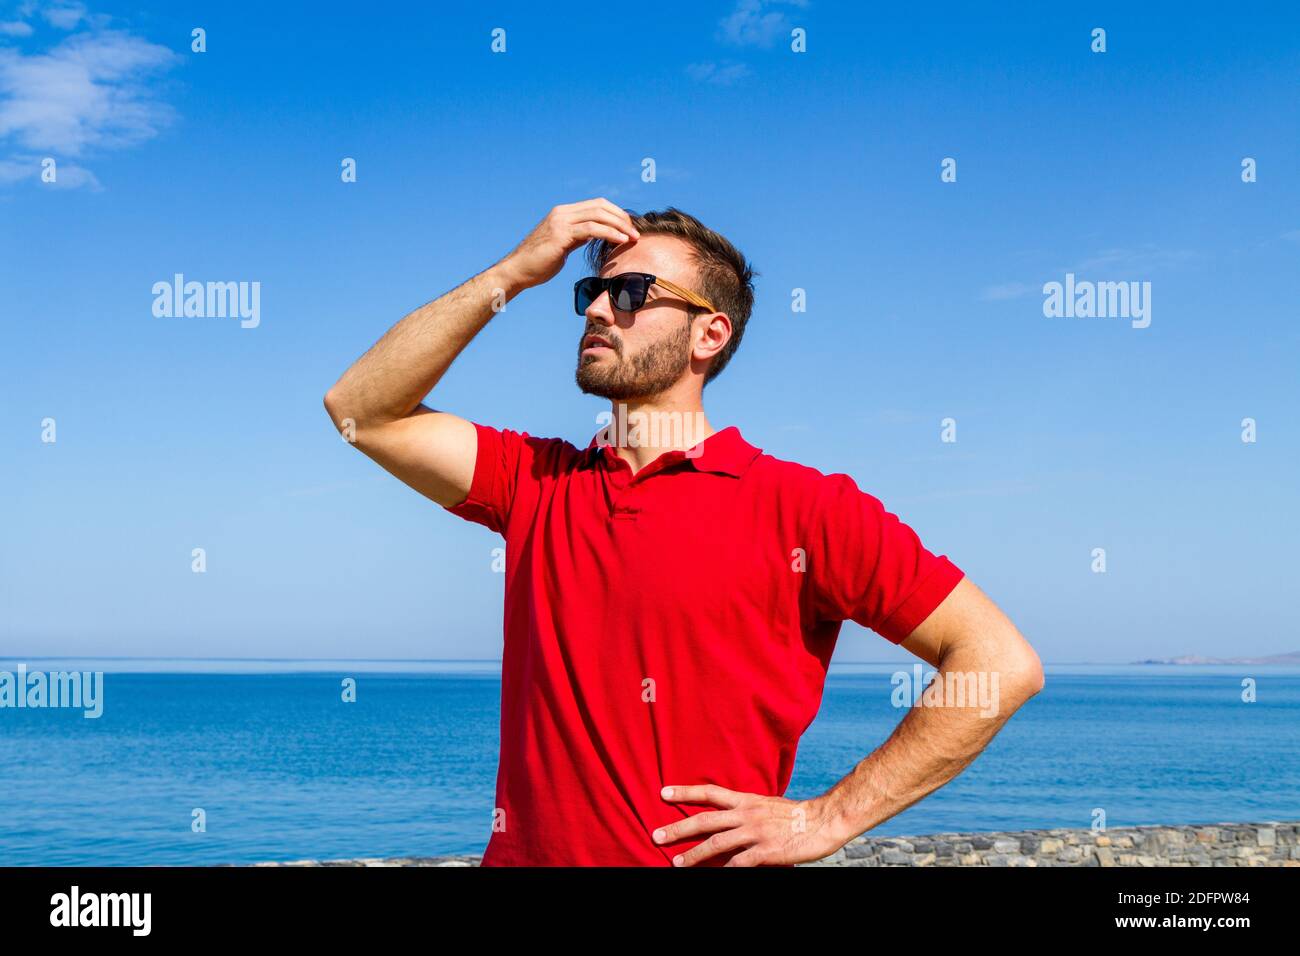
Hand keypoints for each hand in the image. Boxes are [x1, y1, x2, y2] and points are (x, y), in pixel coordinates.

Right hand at [496, 198, 639, 290]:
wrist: (517, 271)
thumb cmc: (538, 263)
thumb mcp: (563, 245)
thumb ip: (578, 236)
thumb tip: (595, 235)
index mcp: (563, 213)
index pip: (597, 205)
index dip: (616, 214)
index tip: (628, 228)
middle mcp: (562, 212)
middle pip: (601, 206)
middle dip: (622, 218)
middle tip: (635, 232)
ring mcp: (560, 221)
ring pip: (598, 215)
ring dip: (620, 225)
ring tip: (633, 238)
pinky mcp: (561, 234)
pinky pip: (592, 229)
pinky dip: (609, 233)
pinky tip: (620, 241)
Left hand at [655, 784, 849, 866]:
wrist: (822, 820)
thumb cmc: (794, 815)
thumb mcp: (765, 805)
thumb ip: (745, 810)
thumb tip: (726, 816)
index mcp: (745, 800)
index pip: (710, 792)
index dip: (685, 792)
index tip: (662, 793)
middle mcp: (746, 814)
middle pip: (705, 820)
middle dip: (678, 828)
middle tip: (656, 836)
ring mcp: (755, 833)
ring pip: (716, 843)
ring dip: (694, 855)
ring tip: (676, 864)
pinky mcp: (766, 851)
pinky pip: (740, 863)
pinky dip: (725, 870)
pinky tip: (713, 876)